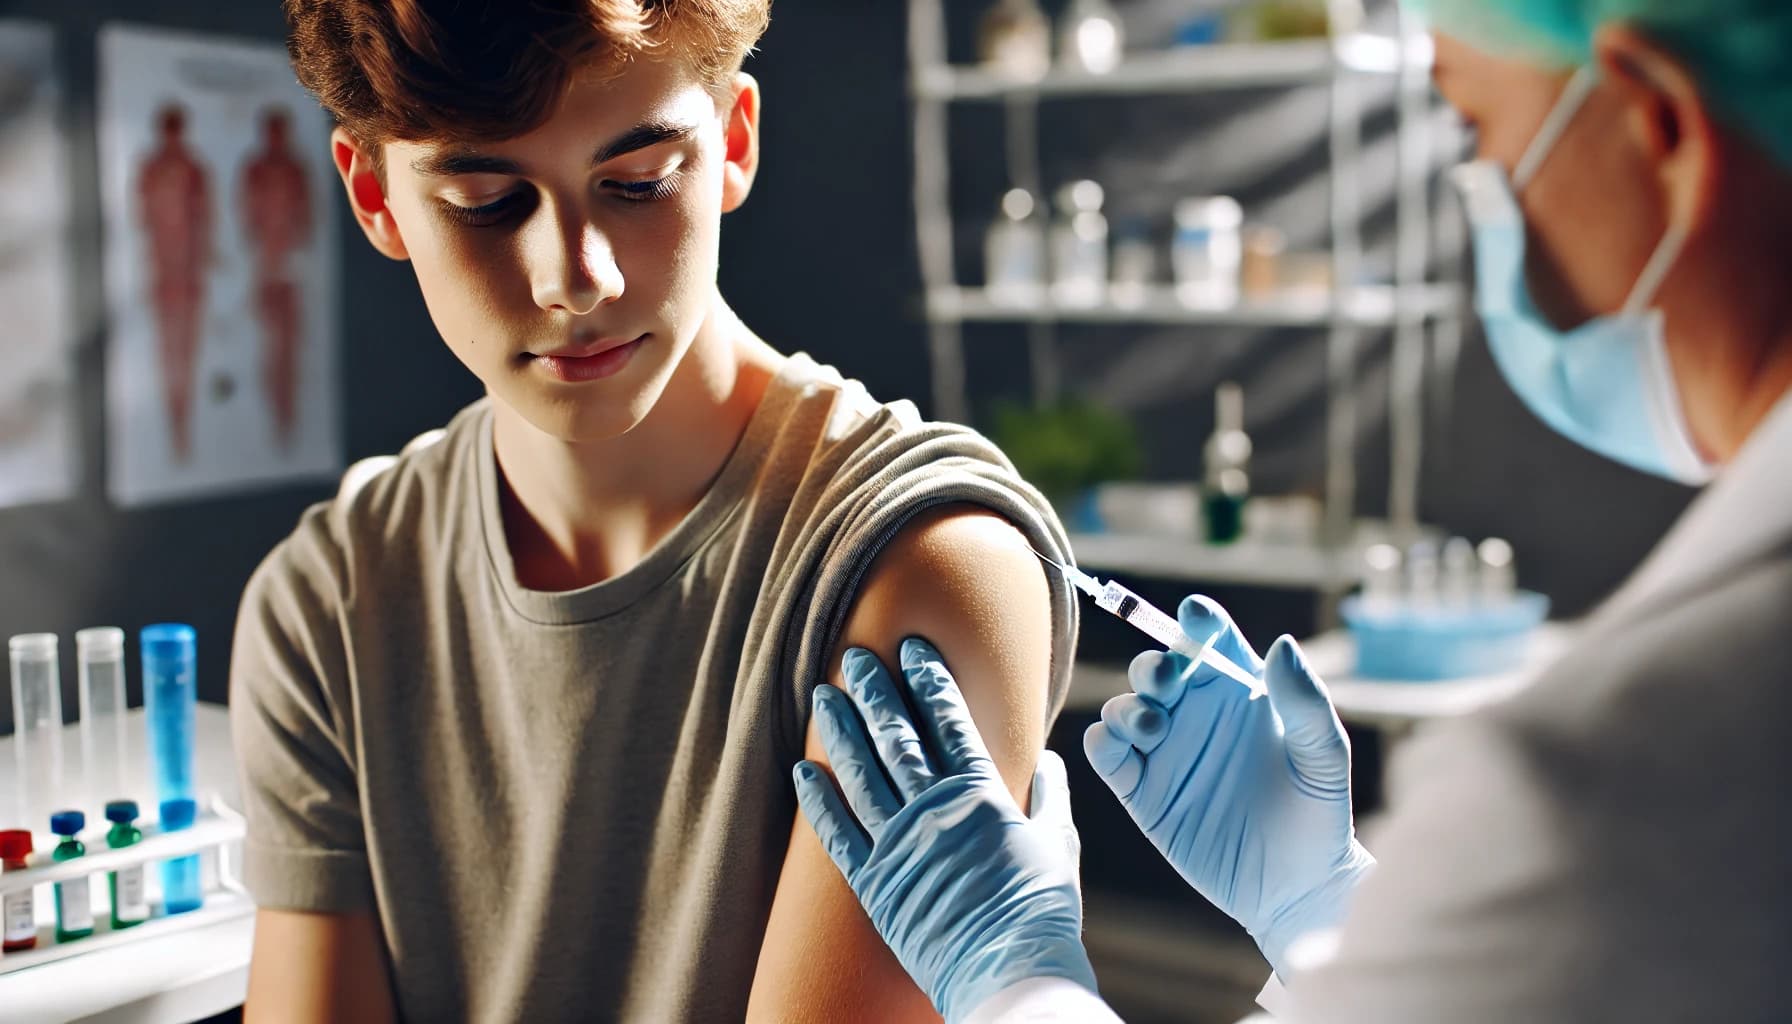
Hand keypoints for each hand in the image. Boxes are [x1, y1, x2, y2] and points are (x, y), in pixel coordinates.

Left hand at [793, 638, 1096, 1022]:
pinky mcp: (874, 883)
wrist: (1011, 973)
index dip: (929, 679)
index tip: (912, 646)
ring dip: (839, 730)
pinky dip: (817, 801)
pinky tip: (802, 770)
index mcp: (981, 794)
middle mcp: (934, 809)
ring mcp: (899, 845)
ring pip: (860, 773)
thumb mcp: (1058, 846)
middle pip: (897, 735)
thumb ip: (1051, 798)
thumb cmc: (1041, 912)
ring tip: (824, 695)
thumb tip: (1051, 762)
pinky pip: (836, 835)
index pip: (949, 720)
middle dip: (874, 690)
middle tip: (854, 654)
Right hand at [1083, 595, 1374, 976]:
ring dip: (1128, 707)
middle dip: (1153, 665)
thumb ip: (1305, 701)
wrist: (1295, 887)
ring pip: (1123, 706)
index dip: (1198, 621)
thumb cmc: (1318, 815)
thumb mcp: (1323, 756)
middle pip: (1157, 668)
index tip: (1195, 616)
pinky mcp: (1141, 790)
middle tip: (1166, 683)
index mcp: (1240, 694)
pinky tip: (1124, 751)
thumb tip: (1281, 644)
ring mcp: (1165, 751)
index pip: (1211, 642)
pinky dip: (1103, 742)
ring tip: (1153, 729)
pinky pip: (1105, 753)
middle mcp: (1197, 715)